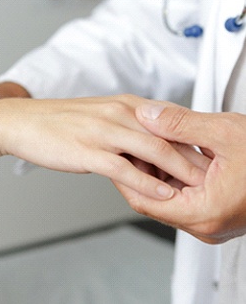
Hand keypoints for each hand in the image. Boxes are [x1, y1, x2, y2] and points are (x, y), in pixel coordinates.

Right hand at [0, 95, 205, 199]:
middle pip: (168, 135)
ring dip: (179, 172)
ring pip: (153, 150)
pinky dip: (147, 184)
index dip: (191, 140)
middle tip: (213, 176)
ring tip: (198, 189)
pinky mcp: (87, 151)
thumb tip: (148, 144)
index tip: (206, 158)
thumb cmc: (59, 121)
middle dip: (194, 157)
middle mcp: (117, 113)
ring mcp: (102, 131)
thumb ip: (126, 127)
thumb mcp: (99, 116)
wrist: (22, 122)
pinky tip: (161, 196)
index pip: (169, 120)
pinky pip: (124, 169)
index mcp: (123, 104)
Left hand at [115, 101, 245, 243]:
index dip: (124, 174)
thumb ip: (180, 124)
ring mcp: (212, 222)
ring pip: (166, 198)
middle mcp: (206, 224)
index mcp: (204, 211)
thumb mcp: (225, 132)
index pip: (143, 200)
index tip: (116, 153)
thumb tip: (147, 115)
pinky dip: (172, 176)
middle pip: (152, 200)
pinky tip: (170, 154)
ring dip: (155, 172)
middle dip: (139, 169)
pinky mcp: (217, 213)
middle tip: (128, 144)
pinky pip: (183, 197)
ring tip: (148, 144)